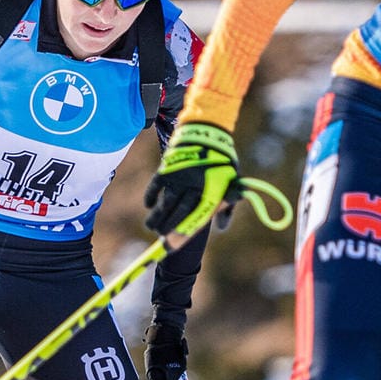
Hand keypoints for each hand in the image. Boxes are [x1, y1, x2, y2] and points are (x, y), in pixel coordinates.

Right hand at [144, 123, 239, 237]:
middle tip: (161, 238)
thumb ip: (227, 206)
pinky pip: (156, 186)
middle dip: (169, 228)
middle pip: (179, 213)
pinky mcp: (168, 168)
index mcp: (212, 192)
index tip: (173, 246)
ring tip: (151, 227)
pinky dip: (151, 196)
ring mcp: (180, 178)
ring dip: (157, 217)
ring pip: (166, 203)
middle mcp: (194, 187)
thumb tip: (222, 228)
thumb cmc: (222, 162)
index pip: (196, 219)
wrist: (208, 133)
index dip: (184, 233)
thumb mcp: (232, 183)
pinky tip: (148, 206)